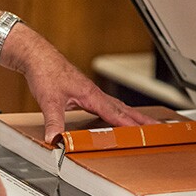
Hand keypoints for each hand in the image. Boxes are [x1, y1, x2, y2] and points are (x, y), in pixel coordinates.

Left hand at [3, 26, 158, 142]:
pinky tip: (116, 117)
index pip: (116, 113)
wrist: (37, 56)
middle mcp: (95, 94)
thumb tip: (55, 139)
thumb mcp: (48, 100)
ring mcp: (91, 93)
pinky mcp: (84, 93)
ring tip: (144, 125)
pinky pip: (107, 105)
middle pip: (124, 110)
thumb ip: (53, 121)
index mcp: (91, 95)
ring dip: (131, 116)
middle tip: (158, 129)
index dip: (131, 125)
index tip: (146, 132)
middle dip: (141, 120)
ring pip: (117, 106)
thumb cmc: (45, 72)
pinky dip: (117, 112)